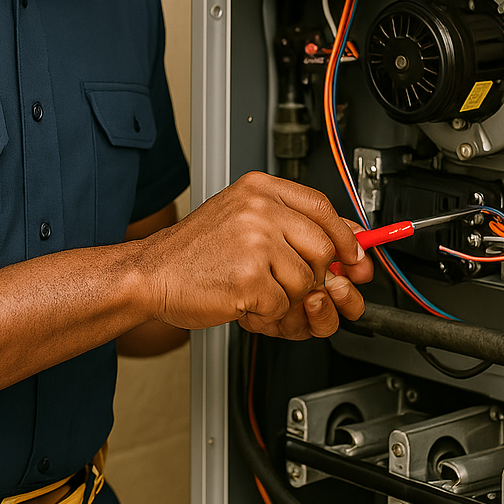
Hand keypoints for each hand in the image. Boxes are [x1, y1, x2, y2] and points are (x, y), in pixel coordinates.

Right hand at [132, 172, 372, 340]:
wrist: (149, 274)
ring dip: (284, 298)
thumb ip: (294, 227)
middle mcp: (259, 208)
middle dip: (313, 276)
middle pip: (323, 249)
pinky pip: (282, 305)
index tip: (354, 258)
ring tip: (253, 290)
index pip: (323, 207)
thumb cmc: (192, 254)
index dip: (345, 237)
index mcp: (259, 189)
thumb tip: (351, 243)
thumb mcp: (243, 221)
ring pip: (306, 282)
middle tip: (285, 283)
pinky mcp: (249, 277)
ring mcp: (255, 241)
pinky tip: (241, 301)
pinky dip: (265, 314)